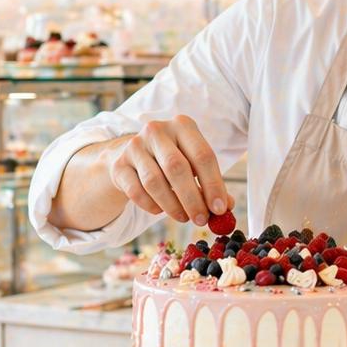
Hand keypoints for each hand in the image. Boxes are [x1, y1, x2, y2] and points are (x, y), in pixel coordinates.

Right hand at [106, 115, 231, 225]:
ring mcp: (135, 146)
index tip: (220, 209)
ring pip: (155, 182)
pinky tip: (161, 209)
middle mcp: (157, 130)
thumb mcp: (194, 166)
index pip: (203, 155)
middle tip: (201, 220)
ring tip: (183, 217)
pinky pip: (136, 191)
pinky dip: (152, 206)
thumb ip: (211, 185)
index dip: (213, 185)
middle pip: (177, 168)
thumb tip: (226, 208)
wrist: (133, 157)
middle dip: (192, 199)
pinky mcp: (119, 164)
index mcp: (183, 125)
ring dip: (172, 206)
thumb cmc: (171, 162)